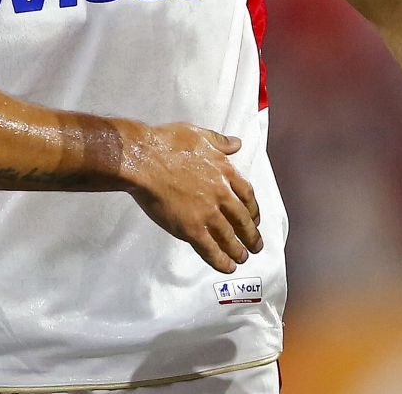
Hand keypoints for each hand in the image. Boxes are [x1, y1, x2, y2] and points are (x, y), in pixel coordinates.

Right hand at [123, 121, 263, 274]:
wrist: (144, 158)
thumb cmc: (167, 143)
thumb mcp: (200, 134)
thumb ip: (220, 142)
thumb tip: (236, 143)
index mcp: (224, 171)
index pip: (247, 194)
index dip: (253, 209)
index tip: (255, 218)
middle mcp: (220, 193)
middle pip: (242, 219)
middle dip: (251, 234)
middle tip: (257, 245)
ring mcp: (207, 212)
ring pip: (229, 236)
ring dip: (238, 249)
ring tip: (242, 258)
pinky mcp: (190, 228)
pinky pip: (210, 248)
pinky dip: (220, 259)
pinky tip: (226, 266)